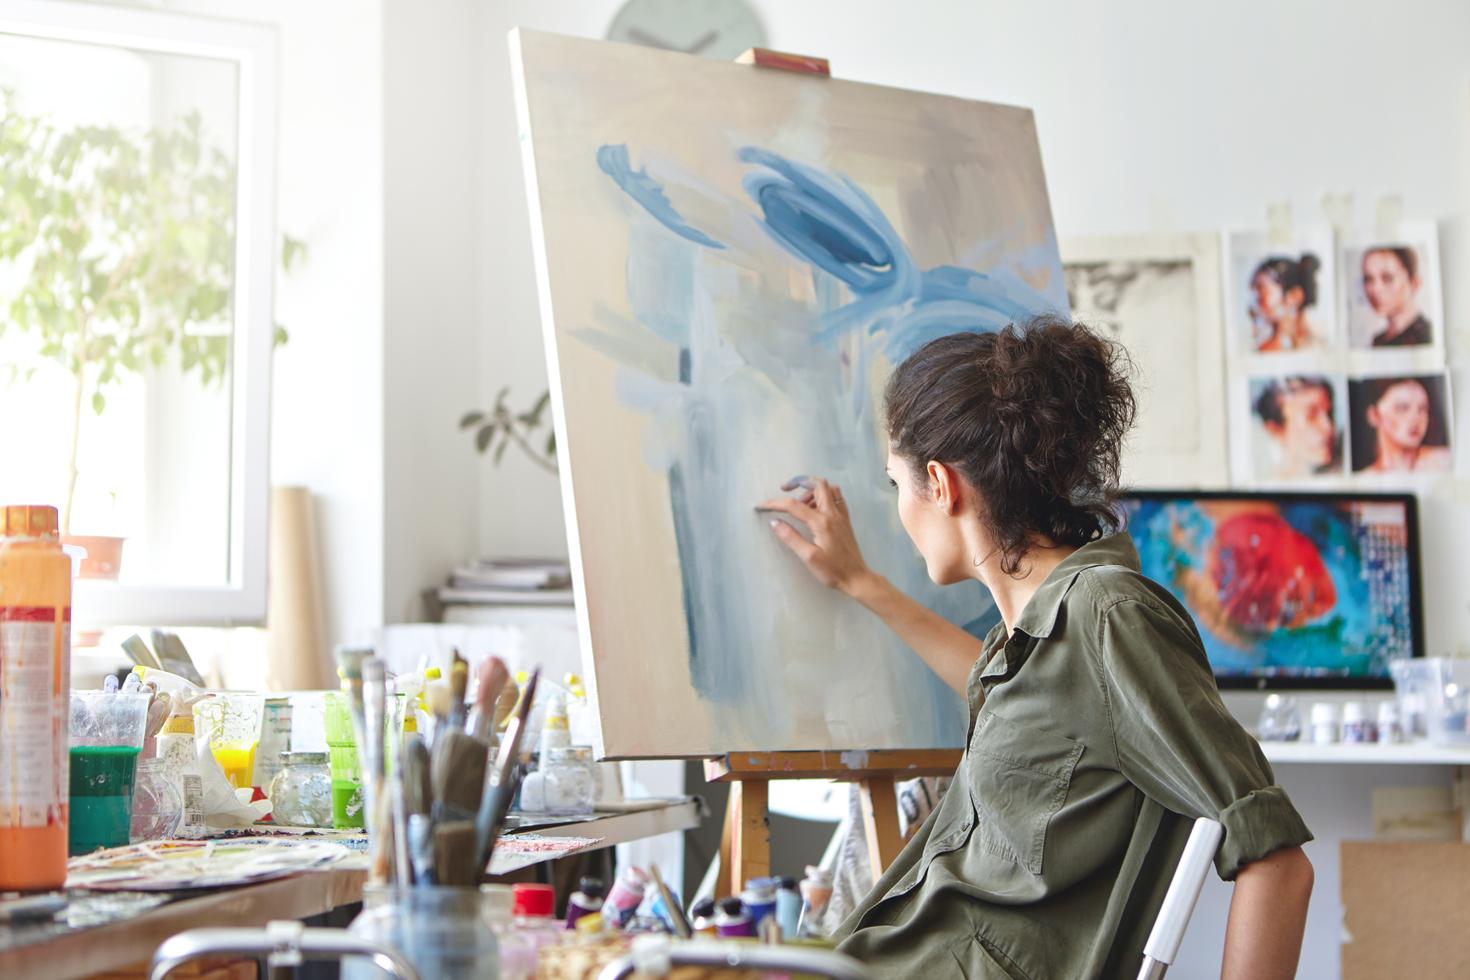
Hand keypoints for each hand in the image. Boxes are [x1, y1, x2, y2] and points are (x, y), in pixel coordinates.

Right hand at [756, 475, 871, 593]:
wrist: (857, 578)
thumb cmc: (833, 571)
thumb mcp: (808, 557)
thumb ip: (791, 537)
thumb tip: (774, 522)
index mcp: (821, 522)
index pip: (793, 505)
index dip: (774, 503)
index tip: (761, 506)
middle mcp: (833, 514)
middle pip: (817, 484)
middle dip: (799, 482)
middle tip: (785, 490)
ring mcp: (841, 516)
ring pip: (828, 489)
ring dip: (812, 489)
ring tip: (800, 503)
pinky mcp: (845, 521)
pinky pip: (837, 498)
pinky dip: (825, 495)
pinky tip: (816, 507)